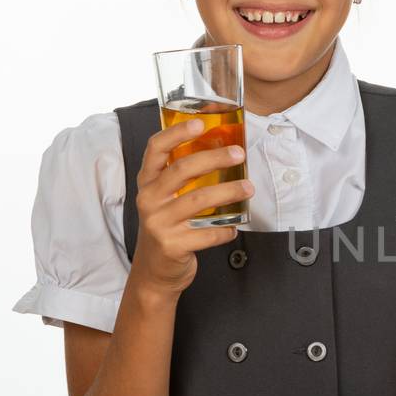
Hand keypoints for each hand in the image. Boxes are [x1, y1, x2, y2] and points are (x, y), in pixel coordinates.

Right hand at [129, 119, 253, 294]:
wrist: (154, 271)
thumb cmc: (166, 227)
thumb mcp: (164, 199)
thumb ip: (182, 178)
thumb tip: (224, 151)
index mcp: (147, 182)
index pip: (156, 149)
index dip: (177, 133)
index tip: (200, 123)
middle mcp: (149, 200)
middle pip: (182, 170)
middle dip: (214, 159)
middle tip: (239, 155)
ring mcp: (159, 223)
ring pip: (198, 201)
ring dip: (228, 191)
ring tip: (248, 188)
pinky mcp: (172, 245)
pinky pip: (207, 234)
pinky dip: (225, 230)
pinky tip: (235, 226)